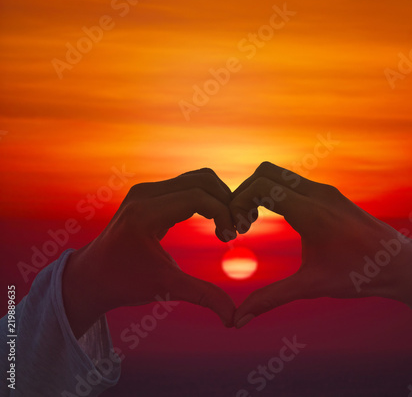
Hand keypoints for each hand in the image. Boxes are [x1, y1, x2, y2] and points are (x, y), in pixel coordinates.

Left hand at [63, 168, 237, 337]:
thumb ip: (202, 295)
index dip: (223, 212)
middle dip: (225, 200)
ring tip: (226, 223)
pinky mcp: (149, 192)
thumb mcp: (166, 288)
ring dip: (217, 196)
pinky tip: (213, 219)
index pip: (198, 197)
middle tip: (235, 226)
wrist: (92, 275)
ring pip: (196, 178)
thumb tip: (234, 318)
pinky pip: (186, 184)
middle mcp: (145, 194)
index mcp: (146, 213)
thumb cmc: (125, 283)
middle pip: (201, 180)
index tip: (231, 236)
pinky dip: (205, 196)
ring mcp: (146, 190)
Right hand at [230, 162, 411, 342]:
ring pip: (279, 173)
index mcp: (310, 211)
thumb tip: (238, 321)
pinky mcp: (330, 193)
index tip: (237, 227)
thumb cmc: (358, 275)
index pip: (261, 185)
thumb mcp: (311, 287)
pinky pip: (292, 181)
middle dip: (244, 191)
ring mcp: (325, 190)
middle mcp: (317, 193)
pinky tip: (276, 218)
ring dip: (260, 191)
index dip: (238, 201)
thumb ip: (271, 298)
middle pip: (265, 171)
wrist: (400, 263)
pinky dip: (275, 191)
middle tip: (242, 221)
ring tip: (254, 221)